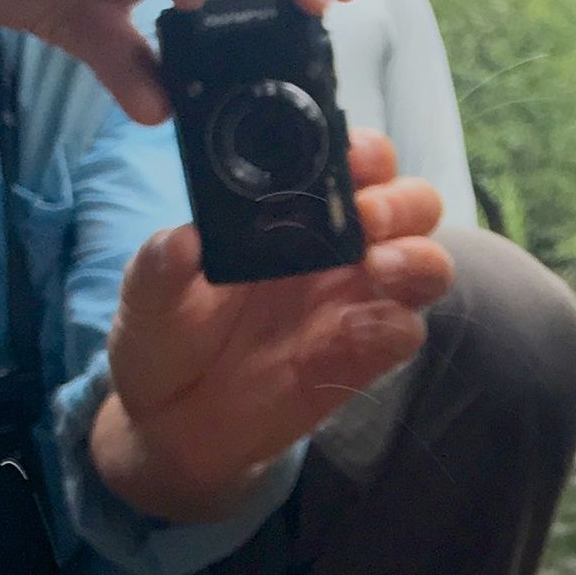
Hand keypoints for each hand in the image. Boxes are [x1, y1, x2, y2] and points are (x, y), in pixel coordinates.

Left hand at [89, 131, 452, 521]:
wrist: (171, 423)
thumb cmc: (166, 337)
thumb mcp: (148, 296)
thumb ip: (161, 265)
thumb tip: (181, 240)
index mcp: (294, 214)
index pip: (355, 164)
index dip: (364, 151)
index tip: (346, 156)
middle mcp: (338, 251)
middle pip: (412, 204)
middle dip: (401, 200)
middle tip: (366, 216)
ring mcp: (356, 303)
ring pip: (427, 262)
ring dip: (417, 256)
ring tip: (378, 267)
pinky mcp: (363, 358)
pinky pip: (405, 332)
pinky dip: (394, 324)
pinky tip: (355, 331)